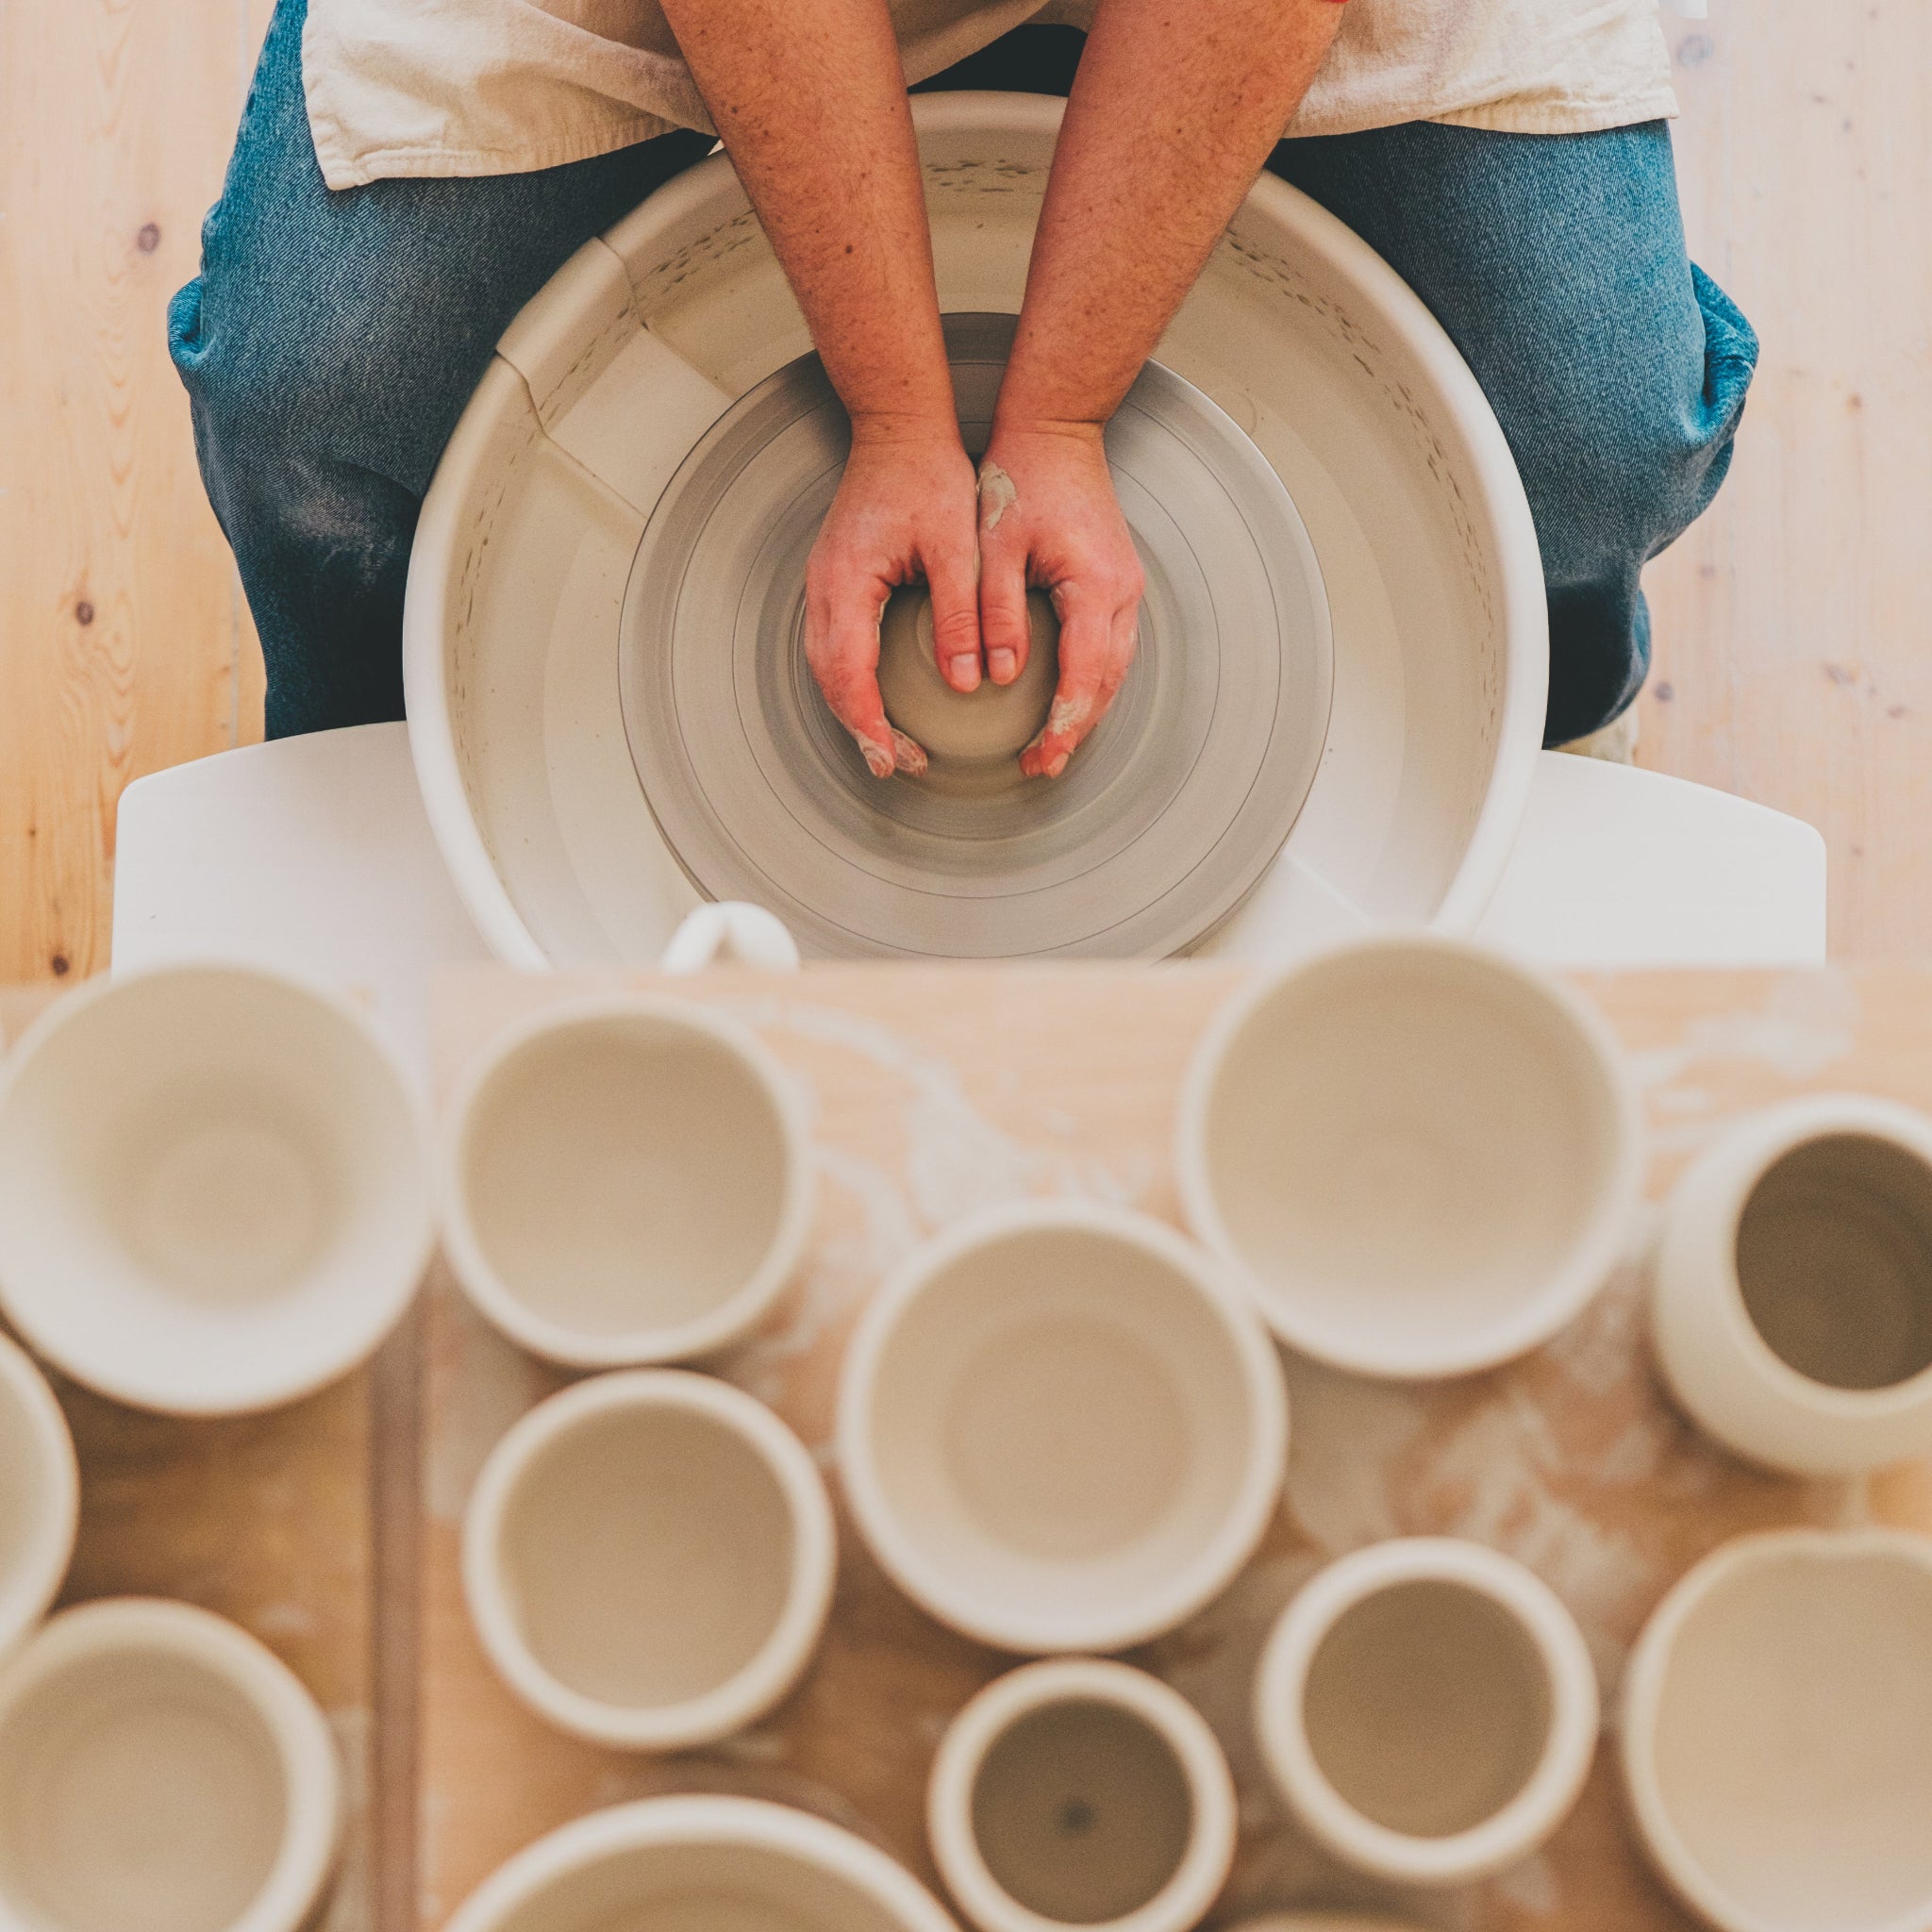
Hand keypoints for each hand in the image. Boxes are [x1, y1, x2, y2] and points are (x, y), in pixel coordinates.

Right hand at [803, 419, 982, 777]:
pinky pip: (834, 647)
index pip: (851, 674)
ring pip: (826, 668)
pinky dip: (852, 683)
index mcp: (848, 581)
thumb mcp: (957, 547)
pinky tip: (878, 700)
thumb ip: (961, 614)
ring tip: (889, 744)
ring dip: (853, 710)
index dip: (870, 724)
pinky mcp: (836, 582)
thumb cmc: (928, 474)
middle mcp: (824, 588)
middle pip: (829, 680)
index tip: (893, 759)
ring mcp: (824, 585)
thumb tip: (968, 679)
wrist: (898, 426)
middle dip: (860, 729)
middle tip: (896, 764)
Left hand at [976, 422, 1143, 777]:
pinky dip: (1092, 683)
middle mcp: (1122, 591)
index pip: (1084, 674)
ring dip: (1088, 711)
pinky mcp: (1116, 582)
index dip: (1063, 723)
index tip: (1041, 757)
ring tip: (1054, 745)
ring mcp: (1126, 587)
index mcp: (1095, 585)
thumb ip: (996, 614)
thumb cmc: (1021, 479)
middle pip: (1107, 682)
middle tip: (1043, 765)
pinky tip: (1068, 701)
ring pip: (1115, 670)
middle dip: (1076, 730)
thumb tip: (1000, 676)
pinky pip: (1111, 648)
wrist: (1056, 430)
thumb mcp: (994, 548)